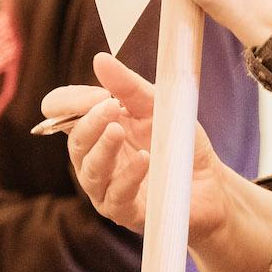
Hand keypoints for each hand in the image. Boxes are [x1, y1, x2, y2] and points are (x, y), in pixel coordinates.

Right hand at [46, 53, 237, 244]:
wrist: (210, 182)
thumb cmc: (177, 144)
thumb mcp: (158, 107)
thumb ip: (129, 87)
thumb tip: (100, 59)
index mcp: (96, 130)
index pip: (61, 113)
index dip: (67, 103)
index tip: (96, 94)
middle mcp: (94, 159)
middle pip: (75, 143)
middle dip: (89, 123)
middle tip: (109, 106)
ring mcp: (106, 188)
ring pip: (91, 171)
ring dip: (103, 149)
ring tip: (118, 130)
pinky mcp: (125, 212)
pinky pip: (116, 196)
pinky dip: (128, 177)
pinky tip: (143, 160)